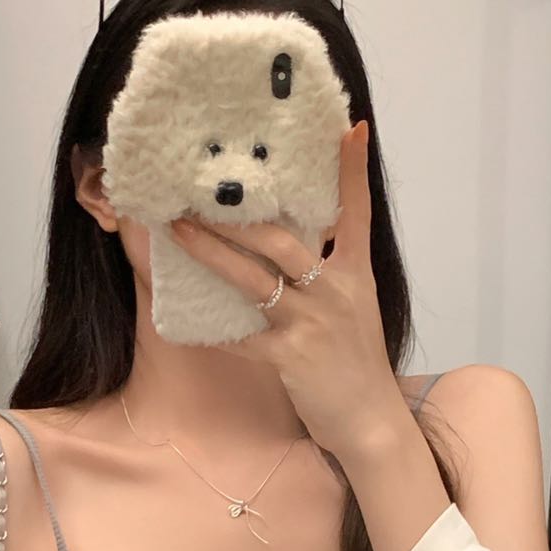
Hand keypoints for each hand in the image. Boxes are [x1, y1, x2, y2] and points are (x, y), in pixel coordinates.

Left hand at [167, 120, 410, 462]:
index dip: (353, 170)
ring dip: (212, 253)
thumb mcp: (356, 308)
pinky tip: (180, 323)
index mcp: (354, 274)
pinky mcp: (292, 358)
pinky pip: (242, 339)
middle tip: (197, 193)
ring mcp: (313, 324)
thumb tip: (290, 241)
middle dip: (235, 217)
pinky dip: (211, 333)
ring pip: (254, 280)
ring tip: (178, 231)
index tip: (351, 128)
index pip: (356, 211)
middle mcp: (336, 291)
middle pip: (280, 240)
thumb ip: (329, 272)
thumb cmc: (357, 363)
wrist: (372, 422)